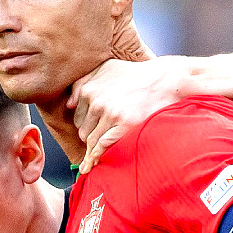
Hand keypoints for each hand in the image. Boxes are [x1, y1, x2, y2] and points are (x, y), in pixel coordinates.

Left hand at [68, 56, 188, 173]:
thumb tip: (69, 105)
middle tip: (101, 143)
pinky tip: (93, 163)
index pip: (77, 118)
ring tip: (92, 161)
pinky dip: (96, 156)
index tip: (95, 131)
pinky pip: (103, 145)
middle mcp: (97, 101)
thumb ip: (84, 82)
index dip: (87, 126)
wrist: (163, 80)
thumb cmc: (135, 75)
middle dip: (91, 137)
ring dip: (93, 150)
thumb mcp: (106, 69)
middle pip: (83, 131)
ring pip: (91, 140)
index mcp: (89, 89)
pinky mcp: (124, 125)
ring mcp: (110, 114)